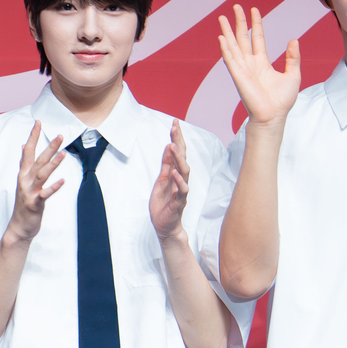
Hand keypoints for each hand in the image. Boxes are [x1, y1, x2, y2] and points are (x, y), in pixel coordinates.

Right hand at [6, 122, 65, 242]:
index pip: (27, 151)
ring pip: (42, 174)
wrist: (19, 226)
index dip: (33, 136)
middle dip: (49, 147)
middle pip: (38, 160)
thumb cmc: (24, 203)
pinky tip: (63, 180)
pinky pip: (45, 193)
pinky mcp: (35, 203)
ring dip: (52, 164)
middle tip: (60, 135)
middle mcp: (25, 180)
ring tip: (63, 154)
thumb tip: (22, 146)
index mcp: (24, 174)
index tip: (38, 123)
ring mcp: (29, 191)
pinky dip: (54, 187)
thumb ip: (24, 163)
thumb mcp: (23, 181)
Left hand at [149, 121, 191, 239]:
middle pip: (183, 158)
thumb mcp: (162, 180)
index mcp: (176, 173)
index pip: (179, 152)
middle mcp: (181, 179)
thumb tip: (168, 147)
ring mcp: (181, 190)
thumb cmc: (164, 203)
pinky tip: (174, 172)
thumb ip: (166, 165)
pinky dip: (178, 181)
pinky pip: (181, 190)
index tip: (175, 122)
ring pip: (184, 172)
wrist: (165, 225)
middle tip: (175, 127)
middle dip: (179, 142)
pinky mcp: (179, 202)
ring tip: (174, 146)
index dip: (177, 137)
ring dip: (180, 159)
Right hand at [216, 5, 299, 125]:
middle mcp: (250, 64)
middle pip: (242, 38)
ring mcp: (242, 69)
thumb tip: (293, 40)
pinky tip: (221, 37)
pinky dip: (225, 49)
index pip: (257, 38)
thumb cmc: (282, 100)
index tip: (254, 10)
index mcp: (261, 63)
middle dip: (239, 22)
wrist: (274, 116)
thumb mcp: (293, 74)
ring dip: (228, 31)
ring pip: (233, 46)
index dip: (256, 24)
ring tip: (222, 17)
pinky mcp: (238, 77)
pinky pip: (230, 60)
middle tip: (236, 6)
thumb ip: (292, 58)